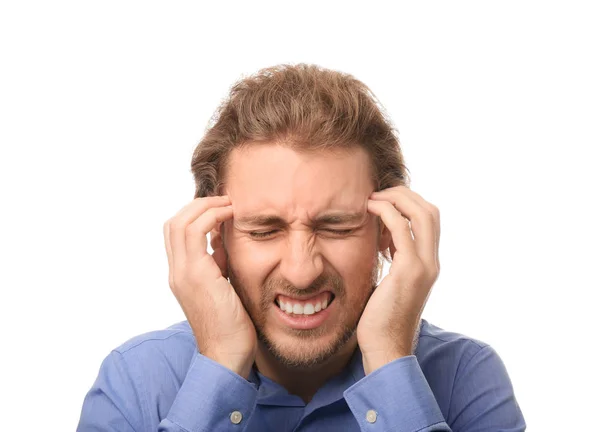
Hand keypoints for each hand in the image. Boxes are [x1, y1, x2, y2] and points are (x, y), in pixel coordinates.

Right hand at [163, 195, 256, 377]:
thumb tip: (221, 238)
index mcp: (181, 274)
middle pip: (173, 223)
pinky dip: (211, 216)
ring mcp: (182, 273)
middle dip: (197, 205)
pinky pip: (195, 232)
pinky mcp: (195, 275)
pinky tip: (230, 216)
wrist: (227, 353)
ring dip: (205, 207)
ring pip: (180, 222)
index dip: (194, 214)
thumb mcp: (222, 284)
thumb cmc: (231, 323)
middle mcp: (176, 271)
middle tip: (224, 200)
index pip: (176, 233)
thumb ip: (218, 261)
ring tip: (228, 204)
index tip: (220, 209)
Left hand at [357, 186, 439, 374]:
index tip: (384, 202)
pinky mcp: (409, 271)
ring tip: (373, 199)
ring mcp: (424, 266)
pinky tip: (369, 210)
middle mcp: (432, 263)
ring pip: (422, 214)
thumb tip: (381, 241)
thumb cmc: (381, 319)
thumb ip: (393, 261)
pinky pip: (402, 229)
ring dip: (397, 198)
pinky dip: (388, 212)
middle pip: (431, 211)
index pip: (430, 221)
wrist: (385, 348)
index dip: (409, 204)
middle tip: (378, 194)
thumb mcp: (391, 282)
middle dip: (405, 195)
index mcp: (429, 264)